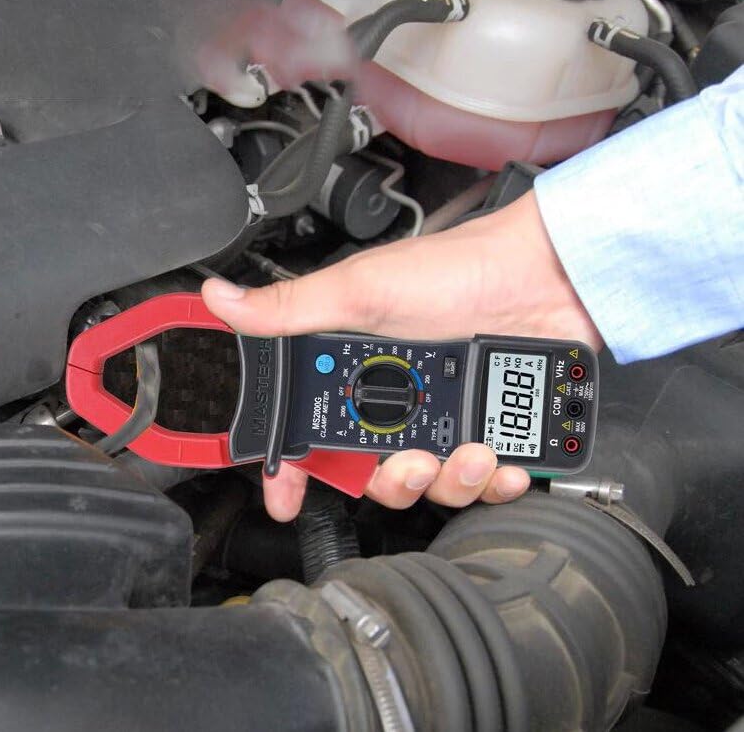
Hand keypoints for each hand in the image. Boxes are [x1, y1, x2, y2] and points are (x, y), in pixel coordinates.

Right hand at [203, 190, 602, 520]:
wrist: (543, 272)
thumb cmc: (456, 271)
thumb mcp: (362, 290)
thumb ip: (291, 309)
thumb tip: (223, 298)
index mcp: (358, 370)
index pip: (310, 431)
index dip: (292, 468)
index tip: (286, 495)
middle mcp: (399, 398)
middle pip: (372, 472)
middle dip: (390, 482)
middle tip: (411, 460)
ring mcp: (446, 416)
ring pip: (429, 484)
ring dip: (448, 481)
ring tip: (470, 451)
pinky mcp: (489, 427)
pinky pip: (483, 481)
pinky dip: (493, 481)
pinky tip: (501, 459)